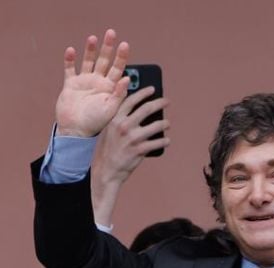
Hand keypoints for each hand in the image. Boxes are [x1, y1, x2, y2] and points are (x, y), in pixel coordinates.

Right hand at [55, 29, 129, 137]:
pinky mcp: (70, 85)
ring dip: (90, 50)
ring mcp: (84, 82)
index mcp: (109, 88)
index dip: (121, 56)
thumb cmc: (96, 123)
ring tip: (92, 38)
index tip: (125, 45)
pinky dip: (70, 60)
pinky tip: (71, 51)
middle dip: (107, 47)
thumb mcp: (110, 109)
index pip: (117, 68)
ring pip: (88, 62)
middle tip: (111, 33)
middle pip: (104, 61)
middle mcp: (97, 82)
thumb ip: (119, 94)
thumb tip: (127, 78)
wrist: (76, 132)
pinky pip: (70, 69)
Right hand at [91, 87, 169, 225]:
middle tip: (166, 101)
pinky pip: (158, 142)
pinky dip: (164, 141)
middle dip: (159, 103)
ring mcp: (132, 139)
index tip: (152, 89)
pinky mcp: (139, 150)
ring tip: (167, 124)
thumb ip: (118, 118)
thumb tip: (135, 108)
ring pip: (156, 125)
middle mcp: (124, 126)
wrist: (106, 172)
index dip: (143, 93)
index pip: (131, 100)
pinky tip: (166, 140)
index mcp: (114, 119)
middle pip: (147, 109)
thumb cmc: (106, 151)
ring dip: (165, 123)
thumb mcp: (106, 131)